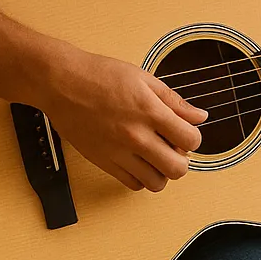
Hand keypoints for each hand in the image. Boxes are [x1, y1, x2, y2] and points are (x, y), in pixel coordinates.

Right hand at [40, 50, 206, 191]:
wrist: (61, 83)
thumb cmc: (100, 75)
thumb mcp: (144, 79)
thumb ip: (174, 101)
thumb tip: (199, 116)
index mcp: (151, 112)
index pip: (190, 141)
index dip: (193, 138)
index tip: (185, 133)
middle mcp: (136, 136)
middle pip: (178, 169)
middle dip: (182, 159)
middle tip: (173, 148)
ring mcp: (119, 153)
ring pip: (156, 183)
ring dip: (162, 172)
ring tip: (156, 157)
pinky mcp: (102, 162)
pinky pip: (132, 184)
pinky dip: (140, 177)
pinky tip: (138, 162)